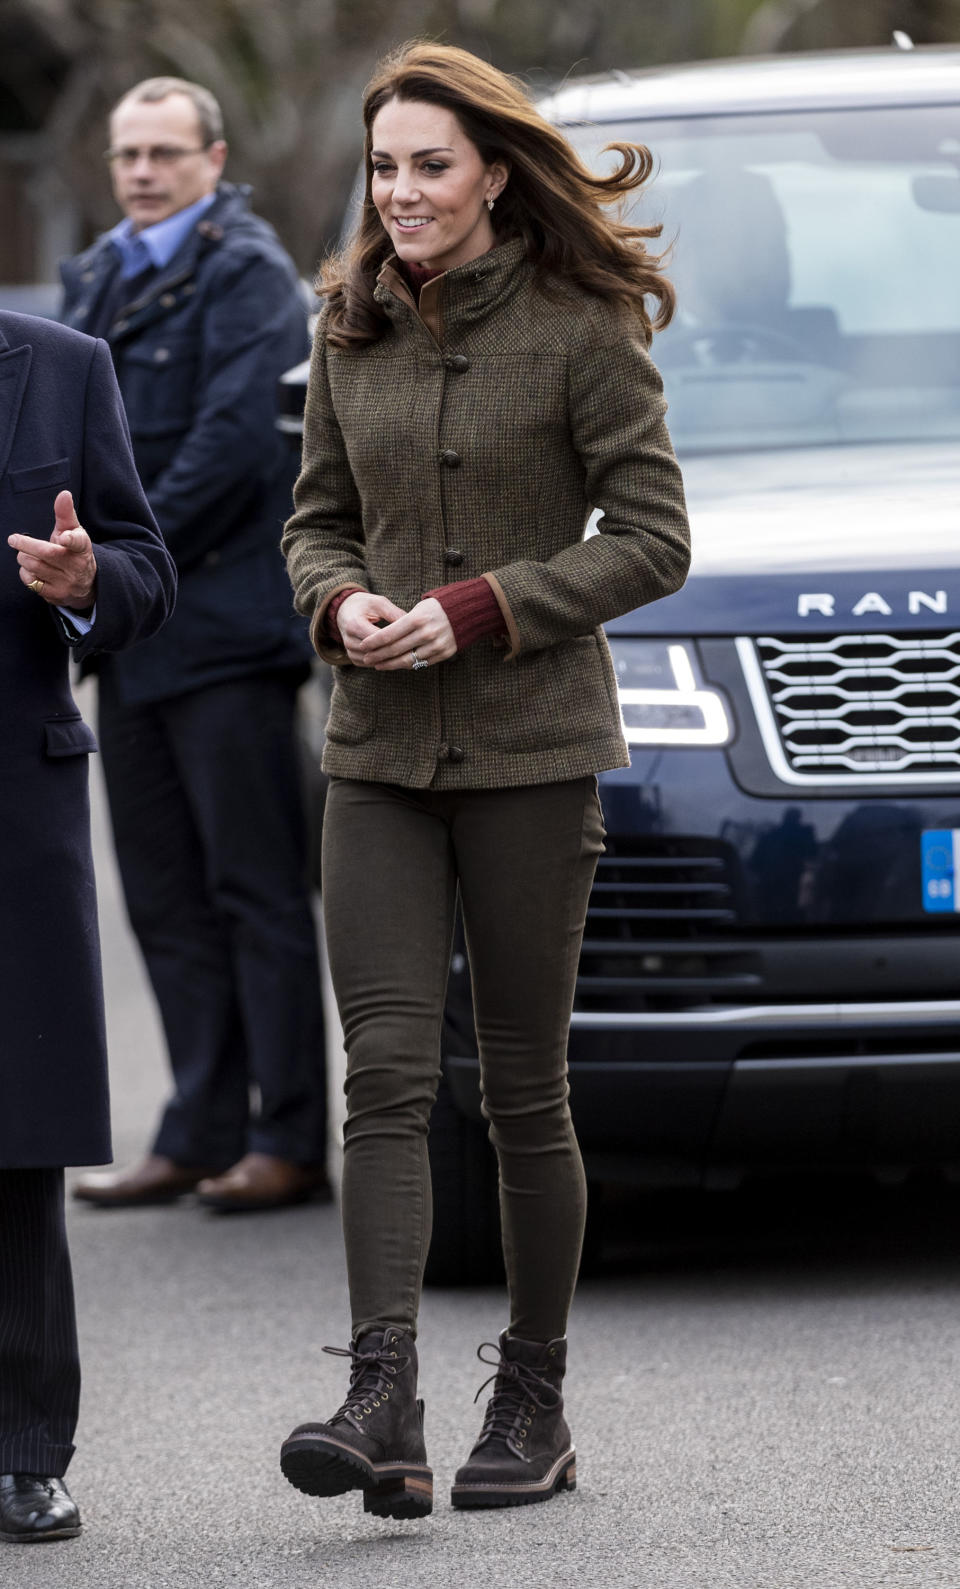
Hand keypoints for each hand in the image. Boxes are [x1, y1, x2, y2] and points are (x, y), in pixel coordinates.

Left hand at [9, 491, 97, 610]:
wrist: (86, 584)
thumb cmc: (74, 551)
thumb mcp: (74, 532)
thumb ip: (66, 513)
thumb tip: (64, 494)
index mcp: (82, 548)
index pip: (78, 542)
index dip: (70, 539)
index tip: (64, 537)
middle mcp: (76, 567)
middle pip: (46, 553)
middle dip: (26, 544)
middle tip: (13, 539)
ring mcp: (67, 583)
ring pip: (35, 566)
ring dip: (24, 557)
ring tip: (24, 554)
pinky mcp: (56, 595)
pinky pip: (31, 582)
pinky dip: (25, 573)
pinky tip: (30, 569)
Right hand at [336, 590, 407, 665]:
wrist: (344, 610)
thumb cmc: (364, 604)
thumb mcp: (379, 603)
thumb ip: (394, 613)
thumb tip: (414, 624)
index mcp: (354, 624)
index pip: (378, 638)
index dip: (396, 640)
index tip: (413, 639)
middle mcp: (349, 640)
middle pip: (376, 652)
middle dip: (394, 651)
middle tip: (413, 650)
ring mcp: (349, 650)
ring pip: (373, 661)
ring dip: (389, 659)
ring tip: (407, 655)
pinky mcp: (352, 657)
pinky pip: (369, 664)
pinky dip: (382, 662)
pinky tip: (396, 658)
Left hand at [358, 597, 455, 670]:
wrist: (466, 612)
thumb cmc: (437, 608)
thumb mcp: (419, 608)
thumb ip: (402, 623)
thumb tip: (382, 638)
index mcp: (417, 619)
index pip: (389, 634)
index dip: (374, 642)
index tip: (363, 646)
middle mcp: (426, 633)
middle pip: (395, 649)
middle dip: (378, 655)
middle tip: (367, 658)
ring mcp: (436, 645)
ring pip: (407, 660)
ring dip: (390, 664)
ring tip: (378, 665)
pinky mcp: (444, 654)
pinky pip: (421, 663)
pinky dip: (406, 664)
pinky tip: (396, 664)